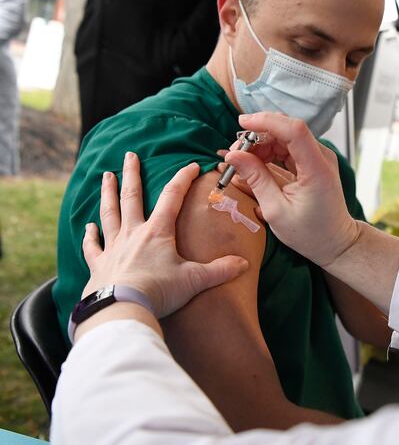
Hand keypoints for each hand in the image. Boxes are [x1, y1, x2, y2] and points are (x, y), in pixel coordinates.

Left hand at [81, 152, 248, 317]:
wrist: (122, 309)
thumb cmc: (158, 291)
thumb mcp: (194, 280)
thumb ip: (219, 270)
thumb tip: (243, 264)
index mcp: (157, 231)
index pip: (172, 197)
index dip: (183, 179)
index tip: (192, 165)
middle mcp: (133, 233)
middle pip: (131, 197)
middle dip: (132, 174)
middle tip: (129, 155)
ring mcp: (113, 247)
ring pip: (109, 213)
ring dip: (108, 193)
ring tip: (106, 176)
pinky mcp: (99, 265)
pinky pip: (93, 246)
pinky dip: (90, 236)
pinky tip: (88, 227)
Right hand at [223, 112, 358, 266]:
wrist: (334, 241)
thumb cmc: (309, 232)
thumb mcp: (275, 210)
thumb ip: (256, 179)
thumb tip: (233, 156)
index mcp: (317, 169)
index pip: (294, 131)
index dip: (267, 122)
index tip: (241, 124)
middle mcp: (321, 157)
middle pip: (286, 130)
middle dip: (257, 136)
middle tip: (235, 153)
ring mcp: (318, 157)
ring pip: (284, 137)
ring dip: (260, 144)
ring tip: (242, 163)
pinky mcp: (312, 161)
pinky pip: (287, 147)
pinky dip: (268, 152)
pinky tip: (254, 164)